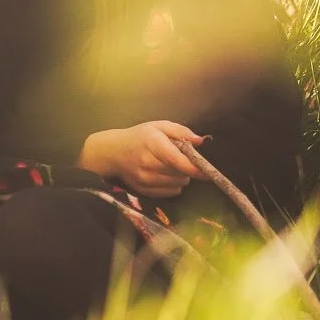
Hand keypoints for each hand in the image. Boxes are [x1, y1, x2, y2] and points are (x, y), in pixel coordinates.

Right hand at [79, 121, 203, 198]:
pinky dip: (173, 186)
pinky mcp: (143, 190)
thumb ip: (181, 132)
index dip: (195, 168)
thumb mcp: (159, 126)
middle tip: (180, 159)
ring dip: (181, 177)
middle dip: (187, 168)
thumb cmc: (139, 137)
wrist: (112, 153)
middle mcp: (148, 164)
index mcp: (153, 144)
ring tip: (171, 167)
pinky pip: (170, 193)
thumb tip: (200, 141)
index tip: (207, 171)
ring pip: (178, 184)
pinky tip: (165, 176)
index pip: (178, 161)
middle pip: (181, 174)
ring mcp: (144, 179)